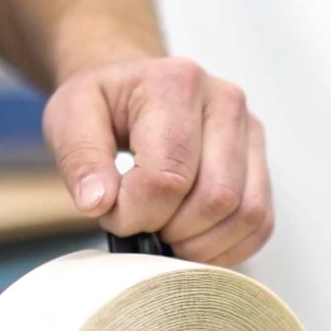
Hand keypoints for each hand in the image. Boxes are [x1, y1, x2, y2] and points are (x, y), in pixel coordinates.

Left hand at [44, 57, 273, 264]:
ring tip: (166, 234)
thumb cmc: (105, 104)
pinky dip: (227, 247)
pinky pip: (261, 224)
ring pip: (247, 214)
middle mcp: (226, 102)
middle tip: (142, 226)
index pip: (169, 176)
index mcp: (177, 82)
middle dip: (174, 232)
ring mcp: (251, 133)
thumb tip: (99, 202)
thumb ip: (79, 158)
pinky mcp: (261, 163)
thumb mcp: (69, 116)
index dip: (137, 213)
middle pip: (217, 198)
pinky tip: (192, 240)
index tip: (113, 214)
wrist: (133, 91)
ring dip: (203, 245)